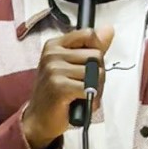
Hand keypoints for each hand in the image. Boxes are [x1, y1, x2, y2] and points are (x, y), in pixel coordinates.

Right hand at [21, 26, 115, 148]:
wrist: (39, 119)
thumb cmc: (57, 93)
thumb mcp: (73, 66)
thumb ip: (91, 47)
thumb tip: (109, 29)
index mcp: (54, 45)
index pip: (88, 34)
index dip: (97, 50)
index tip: (88, 65)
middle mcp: (52, 54)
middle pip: (96, 55)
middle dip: (98, 73)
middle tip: (84, 85)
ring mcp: (54, 69)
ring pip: (97, 73)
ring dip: (96, 89)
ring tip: (81, 95)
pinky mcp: (59, 86)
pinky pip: (90, 89)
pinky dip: (91, 101)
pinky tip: (80, 103)